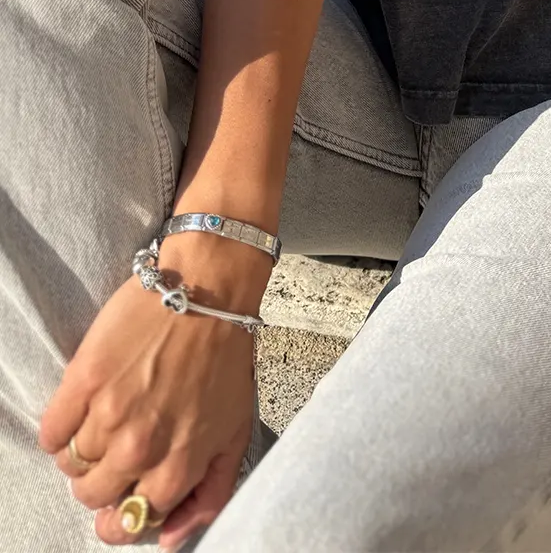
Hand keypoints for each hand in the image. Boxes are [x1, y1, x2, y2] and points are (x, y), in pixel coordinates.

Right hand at [38, 255, 258, 547]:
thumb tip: (169, 538)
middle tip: (116, 449)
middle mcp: (141, 447)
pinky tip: (83, 409)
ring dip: (82, 452)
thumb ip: (208, 493)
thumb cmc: (225, 357)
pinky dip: (60, 430)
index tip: (124, 492)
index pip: (130, 521)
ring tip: (105, 421)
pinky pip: (51, 433)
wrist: (206, 287)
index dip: (123, 512)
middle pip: (92, 496)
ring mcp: (109, 413)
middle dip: (101, 481)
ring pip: (70, 466)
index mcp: (178, 464)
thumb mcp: (235, 431)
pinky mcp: (84, 380)